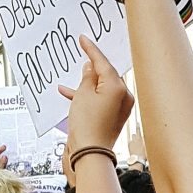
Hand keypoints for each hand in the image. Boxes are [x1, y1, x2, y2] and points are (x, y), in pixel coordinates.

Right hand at [57, 36, 133, 158]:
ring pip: (102, 88)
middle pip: (107, 75)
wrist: (90, 153)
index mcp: (118, 87)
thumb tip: (90, 68)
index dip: (91, 50)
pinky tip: (68, 94)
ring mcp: (120, 108)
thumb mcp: (82, 94)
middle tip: (83, 54)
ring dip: (86, 83)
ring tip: (72, 80)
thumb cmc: (87, 125)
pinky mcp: (114, 117)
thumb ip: (87, 77)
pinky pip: (100, 100)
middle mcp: (123, 96)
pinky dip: (87, 97)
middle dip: (93, 67)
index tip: (83, 38)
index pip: (104, 62)